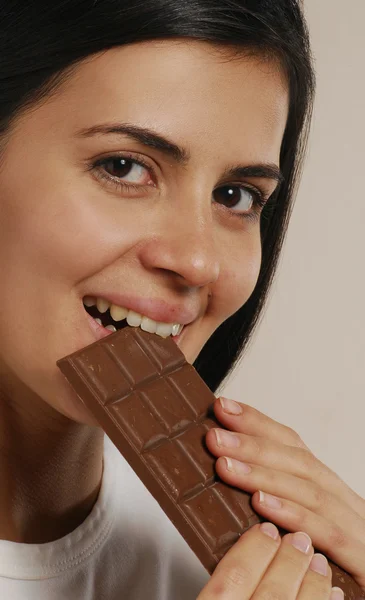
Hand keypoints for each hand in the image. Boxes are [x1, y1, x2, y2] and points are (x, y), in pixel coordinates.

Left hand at [205, 397, 364, 590]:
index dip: (257, 423)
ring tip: (225, 466)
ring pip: (308, 490)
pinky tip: (262, 505)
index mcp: (327, 487)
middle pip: (297, 461)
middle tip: (215, 437)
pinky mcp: (360, 557)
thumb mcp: (304, 523)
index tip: (223, 409)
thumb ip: (275, 498)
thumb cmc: (341, 558)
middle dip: (252, 445)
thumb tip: (226, 471)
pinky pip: (326, 532)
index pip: (291, 444)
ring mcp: (355, 525)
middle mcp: (342, 499)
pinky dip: (292, 515)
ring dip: (263, 475)